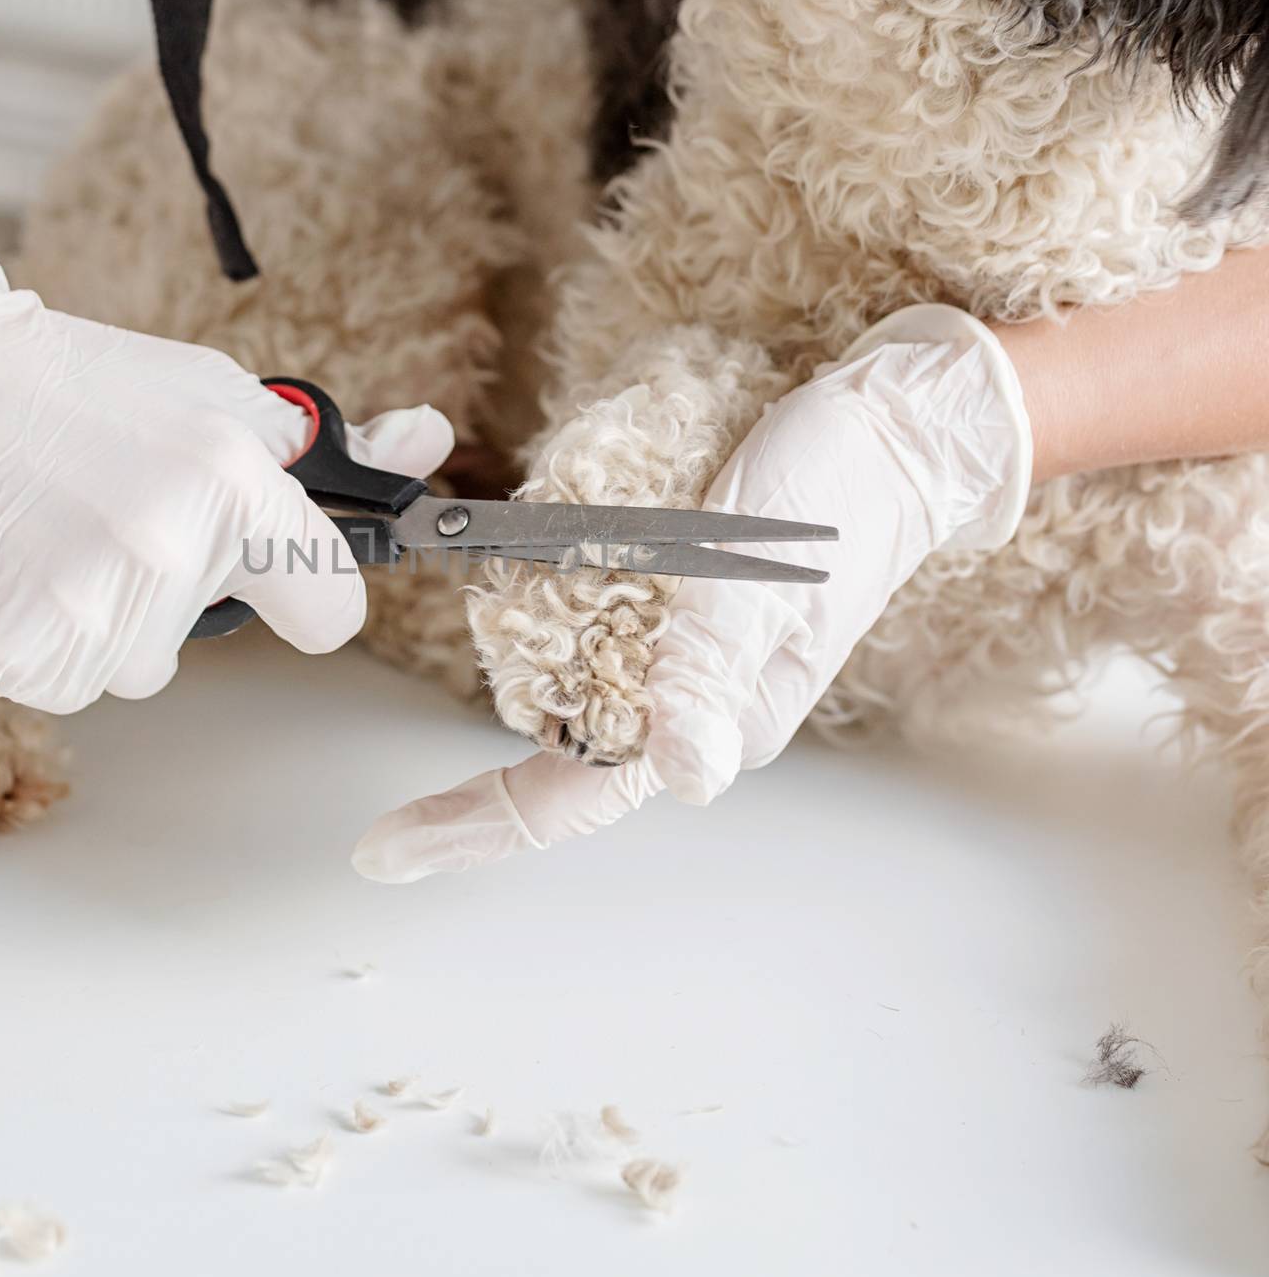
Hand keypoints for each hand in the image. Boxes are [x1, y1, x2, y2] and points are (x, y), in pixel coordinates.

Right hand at [0, 248, 452, 714]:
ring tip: (64, 536)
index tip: (287, 584)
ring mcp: (92, 608)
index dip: (312, 597)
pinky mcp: (22, 650)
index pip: (332, 609)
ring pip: (142, 666)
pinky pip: (74, 682)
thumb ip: (333, 447)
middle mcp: (170, 550)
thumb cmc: (82, 390)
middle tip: (124, 516)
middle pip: (217, 634)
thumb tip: (429, 440)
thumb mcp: (218, 397)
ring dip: (115, 621)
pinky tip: (26, 568)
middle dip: (189, 590)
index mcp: (232, 482)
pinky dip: (54, 641)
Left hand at [352, 305, 1032, 881]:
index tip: (383, 851)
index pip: (568, 798)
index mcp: (706, 723)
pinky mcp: (664, 581)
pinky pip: (580, 588)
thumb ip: (714, 674)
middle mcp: (677, 694)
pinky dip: (546, 559)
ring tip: (508, 539)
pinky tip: (539, 519)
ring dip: (518, 613)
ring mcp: (667, 637)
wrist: (893, 425)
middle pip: (545, 728)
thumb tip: (683, 778)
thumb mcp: (765, 587)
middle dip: (490, 701)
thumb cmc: (842, 506)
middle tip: (467, 626)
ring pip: (553, 653)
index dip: (473, 824)